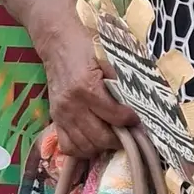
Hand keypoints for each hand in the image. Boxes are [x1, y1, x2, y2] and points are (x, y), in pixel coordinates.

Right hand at [43, 37, 137, 159]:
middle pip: (99, 136)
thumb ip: (121, 81)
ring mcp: (61, 114)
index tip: (138, 120)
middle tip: (129, 134)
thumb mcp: (108, 59)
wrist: (58, 44)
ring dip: (102, 147)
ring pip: (84, 146)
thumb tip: (139, 100)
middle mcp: (72, 105)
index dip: (130, 120)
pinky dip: (82, 150)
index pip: (113, 115)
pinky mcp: (55, 119)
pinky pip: (67, 146)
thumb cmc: (86, 48)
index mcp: (87, 87)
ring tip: (113, 138)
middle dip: (118, 139)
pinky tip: (93, 142)